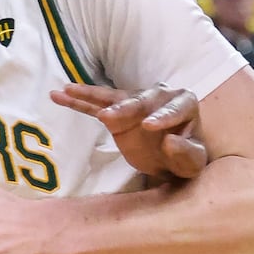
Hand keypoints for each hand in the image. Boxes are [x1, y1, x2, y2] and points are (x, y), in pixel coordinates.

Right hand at [50, 83, 206, 179]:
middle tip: (108, 116)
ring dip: (92, 94)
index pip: (175, 108)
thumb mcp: (193, 162)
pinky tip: (60, 95)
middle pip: (142, 99)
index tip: (150, 127)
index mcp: (184, 104)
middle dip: (125, 107)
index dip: (163, 116)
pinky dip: (79, 101)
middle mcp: (160, 96)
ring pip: (114, 98)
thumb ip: (186, 153)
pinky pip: (96, 105)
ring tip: (70, 90)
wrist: (171, 162)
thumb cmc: (185, 159)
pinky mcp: (118, 113)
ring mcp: (136, 102)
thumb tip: (170, 141)